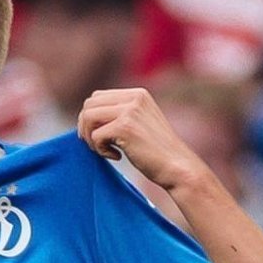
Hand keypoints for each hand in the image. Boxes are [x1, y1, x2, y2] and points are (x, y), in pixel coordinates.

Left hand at [77, 88, 205, 190]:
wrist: (179, 168)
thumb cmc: (157, 152)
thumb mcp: (140, 124)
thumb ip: (119, 114)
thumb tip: (84, 117)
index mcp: (138, 94)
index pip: (97, 97)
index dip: (91, 118)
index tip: (99, 136)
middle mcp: (134, 98)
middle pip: (89, 104)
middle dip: (86, 127)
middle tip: (98, 145)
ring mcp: (130, 111)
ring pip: (88, 117)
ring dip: (90, 137)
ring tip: (105, 150)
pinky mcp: (125, 127)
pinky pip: (95, 136)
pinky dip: (100, 150)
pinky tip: (117, 157)